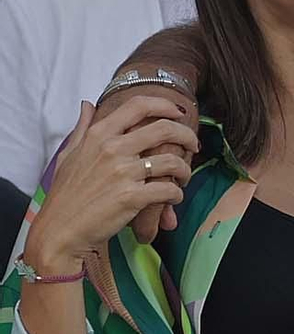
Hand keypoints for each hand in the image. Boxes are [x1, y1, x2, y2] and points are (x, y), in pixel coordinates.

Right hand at [29, 96, 197, 268]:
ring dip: (185, 170)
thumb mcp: (69, 154)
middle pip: (165, 129)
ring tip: (182, 178)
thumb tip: (88, 104)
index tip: (178, 113)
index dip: (165, 105)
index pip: (138, 106)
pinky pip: (168, 190)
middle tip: (193, 146)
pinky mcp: (132, 197)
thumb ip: (82, 127)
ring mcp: (123, 173)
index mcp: (98, 135)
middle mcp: (112, 149)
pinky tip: (173, 198)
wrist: (60, 229)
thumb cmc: (65, 194)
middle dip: (187, 136)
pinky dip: (177, 194)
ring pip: (173, 161)